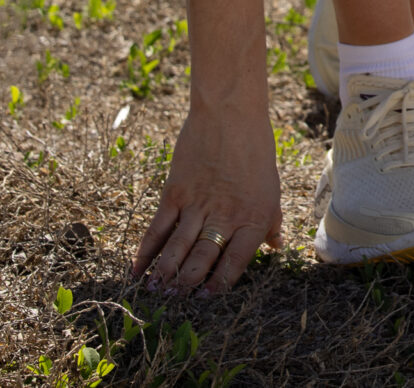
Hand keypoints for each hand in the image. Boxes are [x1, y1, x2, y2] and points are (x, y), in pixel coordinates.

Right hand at [132, 101, 282, 293]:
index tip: (208, 298)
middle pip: (202, 260)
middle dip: (188, 283)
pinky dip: (145, 252)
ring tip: (156, 293)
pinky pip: (157, 229)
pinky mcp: (174, 194)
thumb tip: (276, 245)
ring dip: (165, 274)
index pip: (236, 262)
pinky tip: (137, 269)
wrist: (230, 115)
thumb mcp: (271, 188)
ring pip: (177, 249)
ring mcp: (197, 206)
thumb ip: (270, 221)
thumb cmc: (255, 150)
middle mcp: (224, 217)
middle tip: (176, 299)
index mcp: (253, 219)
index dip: (221, 283)